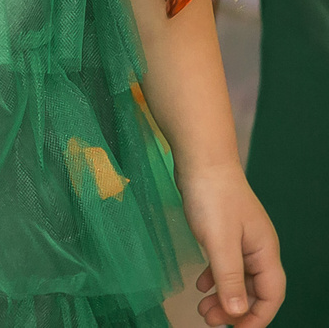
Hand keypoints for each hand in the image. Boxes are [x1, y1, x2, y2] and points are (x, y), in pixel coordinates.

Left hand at [182, 165, 282, 324]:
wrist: (201, 160)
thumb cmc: (212, 198)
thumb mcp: (219, 242)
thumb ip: (228, 278)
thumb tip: (237, 312)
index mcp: (265, 252)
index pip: (271, 294)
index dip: (258, 317)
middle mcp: (258, 248)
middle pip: (254, 289)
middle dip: (236, 309)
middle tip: (209, 321)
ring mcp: (242, 239)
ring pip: (238, 277)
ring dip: (223, 296)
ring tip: (202, 309)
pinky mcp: (224, 231)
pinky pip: (225, 263)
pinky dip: (215, 277)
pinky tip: (200, 285)